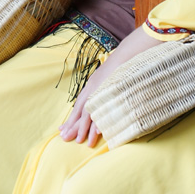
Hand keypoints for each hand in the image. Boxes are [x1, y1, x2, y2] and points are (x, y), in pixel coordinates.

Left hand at [59, 26, 158, 147]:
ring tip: (80, 141)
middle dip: (72, 124)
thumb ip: (105, 87)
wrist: (131, 51)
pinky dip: (98, 123)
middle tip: (63, 137)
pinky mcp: (109, 92)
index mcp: (93, 84)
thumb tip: (103, 101)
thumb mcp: (110, 77)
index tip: (64, 127)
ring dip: (84, 128)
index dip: (72, 116)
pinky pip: (102, 111)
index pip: (79, 103)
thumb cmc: (123, 64)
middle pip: (80, 109)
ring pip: (89, 113)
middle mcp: (94, 87)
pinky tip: (95, 134)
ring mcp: (101, 90)